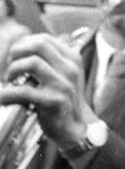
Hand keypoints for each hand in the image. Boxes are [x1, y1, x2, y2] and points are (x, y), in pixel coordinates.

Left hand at [0, 34, 97, 150]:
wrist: (74, 129)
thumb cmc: (63, 100)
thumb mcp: (63, 76)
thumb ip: (49, 61)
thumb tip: (21, 48)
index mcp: (72, 59)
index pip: (44, 39)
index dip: (24, 44)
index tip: (15, 56)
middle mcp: (70, 69)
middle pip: (39, 45)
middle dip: (17, 52)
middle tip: (10, 66)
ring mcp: (63, 85)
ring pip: (32, 63)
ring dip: (13, 70)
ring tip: (9, 80)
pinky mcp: (54, 101)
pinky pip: (24, 90)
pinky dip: (7, 93)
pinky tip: (3, 97)